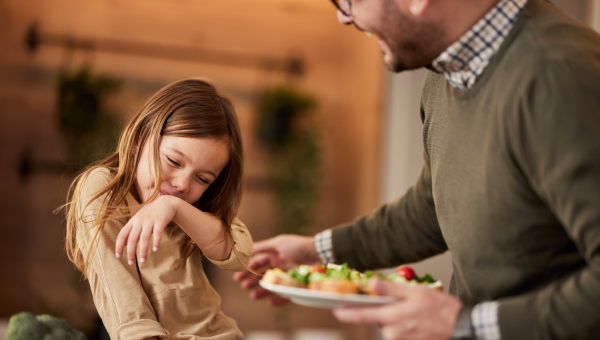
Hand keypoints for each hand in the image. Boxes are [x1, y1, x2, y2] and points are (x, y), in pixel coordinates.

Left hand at [115, 195, 177, 264]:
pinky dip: (156, 242)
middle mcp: (140, 221)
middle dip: (131, 252)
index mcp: (133, 221)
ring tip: (143, 261)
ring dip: (143, 251)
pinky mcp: (160, 221)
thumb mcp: (139, 220)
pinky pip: (157, 233)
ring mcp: (150, 221)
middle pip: (132, 238)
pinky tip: (155, 250)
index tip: (118, 256)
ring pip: (144, 238)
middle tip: (131, 263)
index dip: (119, 246)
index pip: (122, 235)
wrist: (166, 203)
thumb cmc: (151, 213)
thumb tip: (124, 244)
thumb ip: (131, 230)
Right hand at [233, 234, 320, 304]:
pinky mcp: (295, 287)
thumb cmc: (298, 246)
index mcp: (274, 256)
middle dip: (252, 280)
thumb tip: (247, 248)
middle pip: (262, 275)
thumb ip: (263, 247)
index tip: (238, 275)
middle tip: (243, 286)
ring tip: (252, 295)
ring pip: (271, 286)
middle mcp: (279, 266)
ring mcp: (287, 277)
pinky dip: (277, 299)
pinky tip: (269, 302)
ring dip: (261, 291)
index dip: (248, 268)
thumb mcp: (279, 243)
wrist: (319, 253)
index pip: (257, 263)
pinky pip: (285, 295)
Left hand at [333, 279, 461, 339]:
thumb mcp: (416, 293)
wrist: (461, 329)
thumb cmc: (442, 310)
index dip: (346, 313)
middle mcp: (393, 333)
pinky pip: (400, 336)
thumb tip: (371, 284)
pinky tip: (419, 324)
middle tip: (406, 306)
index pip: (362, 315)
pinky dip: (405, 329)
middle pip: (379, 321)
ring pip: (390, 328)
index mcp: (393, 317)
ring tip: (417, 316)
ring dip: (397, 321)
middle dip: (386, 313)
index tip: (335, 310)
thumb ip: (391, 289)